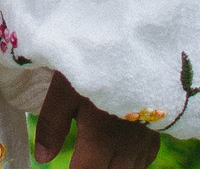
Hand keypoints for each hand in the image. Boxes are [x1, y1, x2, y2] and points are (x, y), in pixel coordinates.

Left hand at [34, 72, 161, 168]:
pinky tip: (116, 148)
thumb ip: (52, 125)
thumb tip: (42, 158)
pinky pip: (142, 162)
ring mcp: (145, 141)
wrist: (140, 42)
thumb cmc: (96, 61)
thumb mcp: (66, 88)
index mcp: (102, 139)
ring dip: (110, 167)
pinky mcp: (157, 133)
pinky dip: (128, 162)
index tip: (63, 165)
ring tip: (94, 153)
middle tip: (78, 157)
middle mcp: (127, 147)